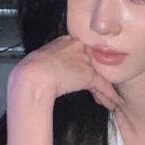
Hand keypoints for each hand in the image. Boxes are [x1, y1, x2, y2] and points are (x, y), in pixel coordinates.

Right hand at [9, 36, 124, 110]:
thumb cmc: (30, 71)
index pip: (81, 53)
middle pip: (93, 63)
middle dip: (97, 77)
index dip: (85, 66)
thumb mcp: (40, 60)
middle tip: (101, 90)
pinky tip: (114, 103)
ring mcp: (85, 60)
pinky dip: (109, 96)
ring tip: (112, 101)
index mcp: (65, 41)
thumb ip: (51, 62)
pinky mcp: (89, 75)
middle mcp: (78, 47)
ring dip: (105, 91)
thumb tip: (50, 71)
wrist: (33, 76)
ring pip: (99, 75)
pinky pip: (103, 86)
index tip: (86, 76)